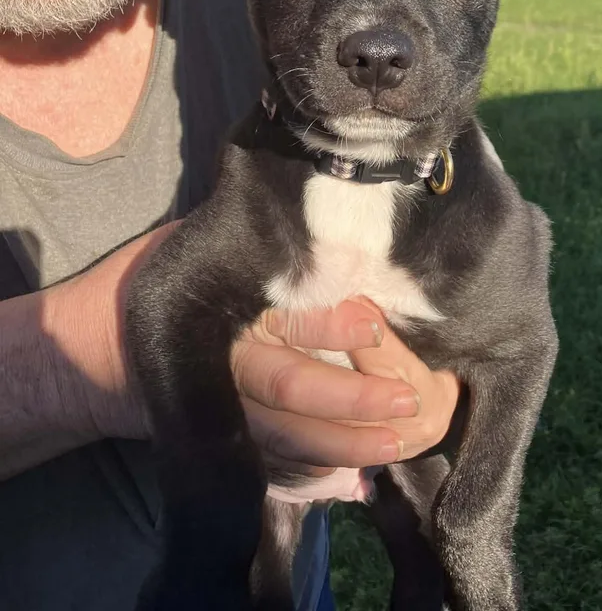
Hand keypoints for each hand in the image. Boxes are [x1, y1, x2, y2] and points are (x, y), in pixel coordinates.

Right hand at [43, 224, 454, 476]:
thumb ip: (254, 248)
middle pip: (291, 386)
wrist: (86, 346)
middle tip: (407, 402)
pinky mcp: (215, 434)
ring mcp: (219, 406)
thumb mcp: (193, 247)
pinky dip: (307, 470)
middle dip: (351, 398)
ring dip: (342, 443)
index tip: (377, 325)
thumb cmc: (148, 279)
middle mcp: (224, 363)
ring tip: (395, 444)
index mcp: (224, 311)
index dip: (332, 323)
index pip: (285, 321)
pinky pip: (265, 459)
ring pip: (284, 433)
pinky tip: (352, 476)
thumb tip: (325, 233)